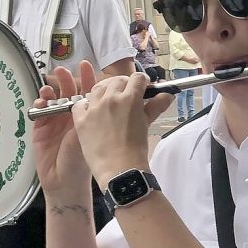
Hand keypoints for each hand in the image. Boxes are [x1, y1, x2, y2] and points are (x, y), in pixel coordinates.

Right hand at [32, 65, 96, 198]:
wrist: (66, 180)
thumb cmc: (84, 160)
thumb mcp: (92, 136)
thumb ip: (96, 119)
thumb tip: (106, 98)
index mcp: (88, 116)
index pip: (88, 92)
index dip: (86, 78)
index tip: (86, 64)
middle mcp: (71, 115)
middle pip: (67, 91)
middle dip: (65, 79)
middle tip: (63, 70)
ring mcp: (55, 121)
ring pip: (51, 99)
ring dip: (50, 90)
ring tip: (49, 88)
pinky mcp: (40, 128)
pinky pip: (38, 111)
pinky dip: (38, 104)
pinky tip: (40, 102)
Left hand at [60, 61, 172, 187]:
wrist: (119, 168)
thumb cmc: (136, 148)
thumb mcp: (146, 124)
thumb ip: (156, 106)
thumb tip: (168, 95)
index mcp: (130, 98)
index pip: (137, 78)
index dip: (142, 81)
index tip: (143, 87)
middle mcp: (110, 98)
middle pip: (117, 80)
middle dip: (124, 84)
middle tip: (127, 94)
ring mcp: (93, 108)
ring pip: (98, 87)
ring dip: (105, 90)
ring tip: (109, 100)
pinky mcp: (80, 119)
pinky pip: (80, 103)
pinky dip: (86, 104)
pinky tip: (92, 110)